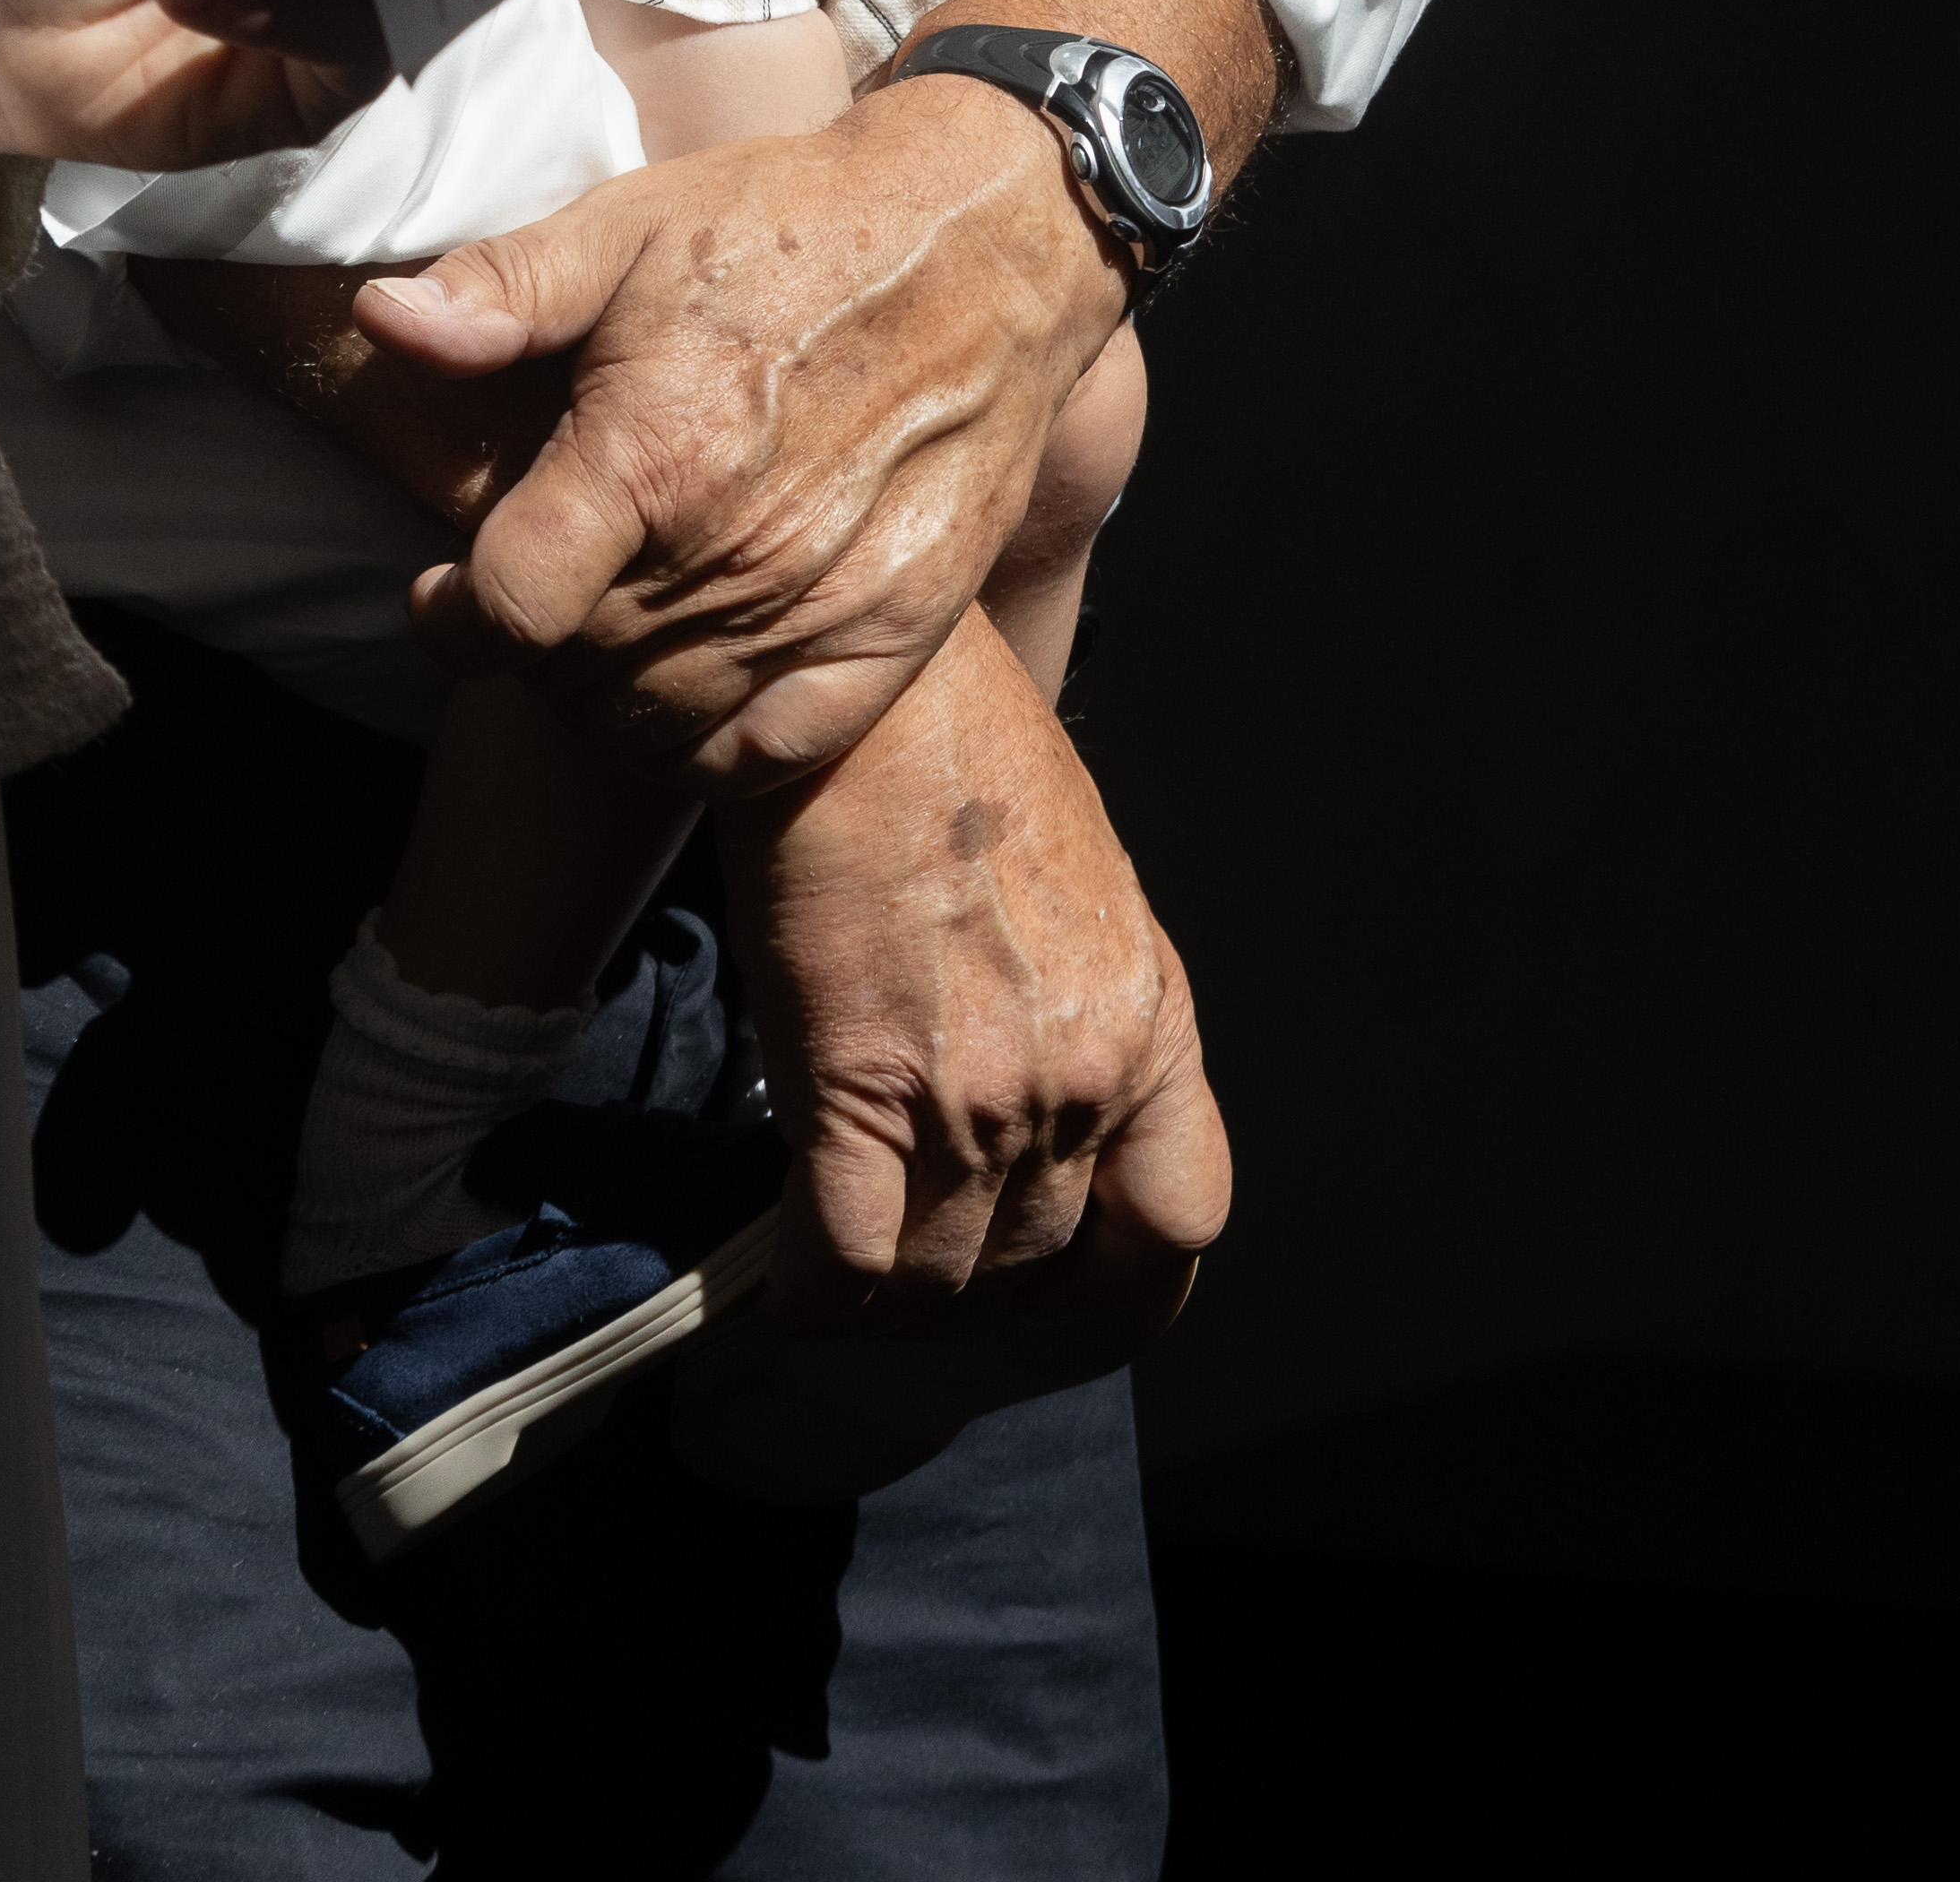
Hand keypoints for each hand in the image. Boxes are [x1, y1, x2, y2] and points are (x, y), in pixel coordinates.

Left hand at [362, 67, 1128, 781]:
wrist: (984, 244)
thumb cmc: (790, 222)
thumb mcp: (626, 224)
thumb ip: (500, 293)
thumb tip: (381, 323)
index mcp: (655, 452)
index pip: (512, 608)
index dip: (454, 616)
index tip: (442, 593)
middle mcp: (735, 550)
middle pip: (576, 671)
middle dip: (526, 644)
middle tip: (528, 590)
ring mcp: (822, 605)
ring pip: (659, 722)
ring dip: (601, 699)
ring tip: (592, 637)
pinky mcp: (898, 634)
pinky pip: (767, 751)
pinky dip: (704, 747)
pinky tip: (679, 693)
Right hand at [671, 616, 1228, 1498]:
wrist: (866, 667)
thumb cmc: (949, 732)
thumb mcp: (1066, 866)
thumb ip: (1062, 984)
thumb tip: (1003, 1047)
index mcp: (1150, 1015)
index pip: (1179, 1214)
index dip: (1115, 1269)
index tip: (1054, 1268)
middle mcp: (1086, 1074)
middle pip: (1035, 1259)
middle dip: (968, 1273)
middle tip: (903, 1246)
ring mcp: (983, 1095)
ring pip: (941, 1278)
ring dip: (886, 1290)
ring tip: (832, 1264)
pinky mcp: (865, 1088)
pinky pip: (847, 1262)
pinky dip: (812, 1291)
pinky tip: (780, 1282)